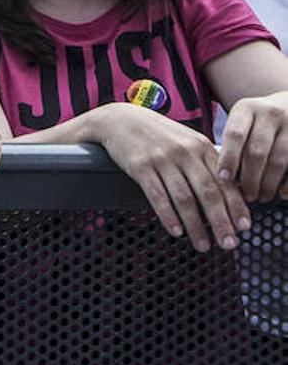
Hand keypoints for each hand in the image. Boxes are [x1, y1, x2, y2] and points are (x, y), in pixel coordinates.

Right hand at [91, 102, 250, 251]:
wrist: (120, 119)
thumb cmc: (157, 134)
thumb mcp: (187, 141)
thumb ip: (207, 162)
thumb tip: (230, 193)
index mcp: (201, 146)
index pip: (224, 180)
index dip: (236, 206)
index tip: (244, 227)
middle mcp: (184, 152)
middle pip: (208, 192)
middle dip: (220, 221)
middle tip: (228, 244)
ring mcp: (162, 159)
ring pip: (184, 198)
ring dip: (195, 225)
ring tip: (203, 245)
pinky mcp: (140, 166)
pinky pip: (157, 196)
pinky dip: (168, 216)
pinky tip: (175, 231)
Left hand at [219, 90, 287, 201]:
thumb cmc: (258, 120)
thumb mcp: (242, 120)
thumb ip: (232, 142)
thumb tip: (224, 179)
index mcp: (247, 108)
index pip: (235, 135)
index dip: (228, 159)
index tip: (223, 179)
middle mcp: (270, 113)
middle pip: (256, 152)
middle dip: (249, 179)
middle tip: (246, 195)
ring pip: (278, 162)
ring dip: (268, 185)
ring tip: (261, 196)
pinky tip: (281, 193)